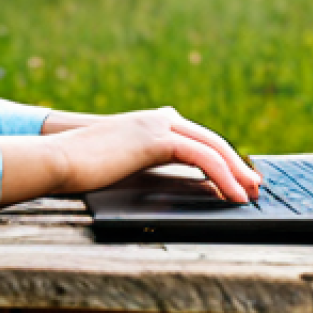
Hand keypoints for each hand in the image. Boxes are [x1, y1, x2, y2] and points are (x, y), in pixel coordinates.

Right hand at [0, 107, 260, 207]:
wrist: (58, 159)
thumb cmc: (81, 169)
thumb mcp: (121, 167)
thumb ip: (147, 168)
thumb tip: (173, 187)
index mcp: (148, 122)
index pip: (195, 137)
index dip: (220, 157)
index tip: (237, 178)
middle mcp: (156, 118)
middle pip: (209, 139)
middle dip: (235, 163)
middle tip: (254, 186)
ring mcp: (156, 124)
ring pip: (211, 146)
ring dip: (235, 171)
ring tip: (250, 194)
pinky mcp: (155, 139)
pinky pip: (200, 156)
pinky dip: (222, 176)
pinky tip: (231, 195)